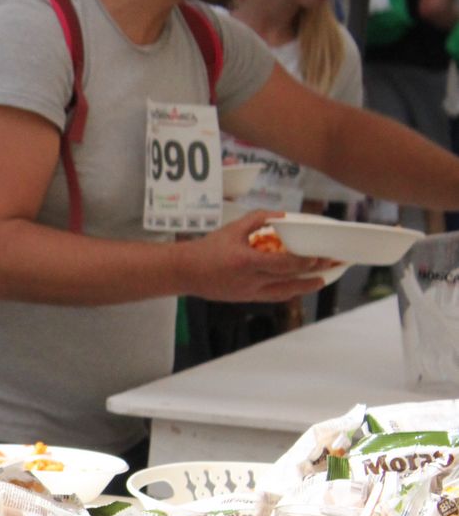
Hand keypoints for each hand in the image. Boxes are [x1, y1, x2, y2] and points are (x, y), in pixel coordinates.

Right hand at [175, 210, 337, 302]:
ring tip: (321, 280)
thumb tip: (283, 216)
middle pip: (289, 278)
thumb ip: (258, 219)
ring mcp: (248, 292)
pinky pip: (272, 297)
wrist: (185, 271)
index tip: (320, 255)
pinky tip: (298, 287)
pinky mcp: (245, 298)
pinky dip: (288, 291)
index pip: (283, 264)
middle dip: (312, 271)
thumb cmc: (207, 248)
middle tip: (330, 264)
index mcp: (246, 261)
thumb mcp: (232, 228)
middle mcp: (249, 280)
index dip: (305, 261)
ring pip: (284, 292)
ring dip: (305, 286)